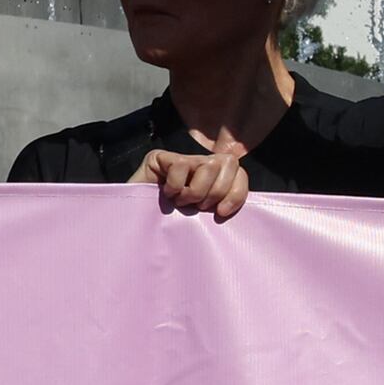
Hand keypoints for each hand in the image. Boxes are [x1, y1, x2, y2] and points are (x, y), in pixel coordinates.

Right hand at [134, 142, 249, 222]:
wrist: (134, 227)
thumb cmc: (170, 227)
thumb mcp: (202, 221)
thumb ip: (222, 210)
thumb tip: (249, 215)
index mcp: (215, 180)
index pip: (240, 174)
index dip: (237, 193)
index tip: (222, 213)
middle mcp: (201, 165)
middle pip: (229, 165)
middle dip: (215, 192)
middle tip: (196, 207)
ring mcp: (182, 159)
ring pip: (209, 165)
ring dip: (194, 191)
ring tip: (180, 202)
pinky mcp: (161, 157)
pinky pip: (182, 166)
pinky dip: (175, 185)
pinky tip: (165, 194)